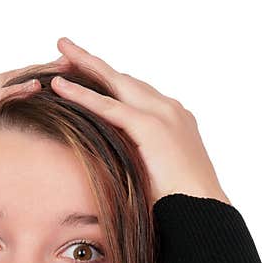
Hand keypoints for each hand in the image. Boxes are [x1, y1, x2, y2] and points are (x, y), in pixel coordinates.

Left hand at [49, 37, 230, 205]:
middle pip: (124, 79)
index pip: (135, 92)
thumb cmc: (179, 205)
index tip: (86, 73)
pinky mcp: (151, 127)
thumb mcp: (155, 176)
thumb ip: (137, 161)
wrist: (202, 212)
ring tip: (60, 52)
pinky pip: (109, 106)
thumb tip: (115, 168)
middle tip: (66, 50)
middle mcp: (169, 110)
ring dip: (85, 65)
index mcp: (172, 120)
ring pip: (115, 83)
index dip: (109, 82)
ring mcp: (162, 115)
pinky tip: (60, 85)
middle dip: (94, 64)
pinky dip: (82, 95)